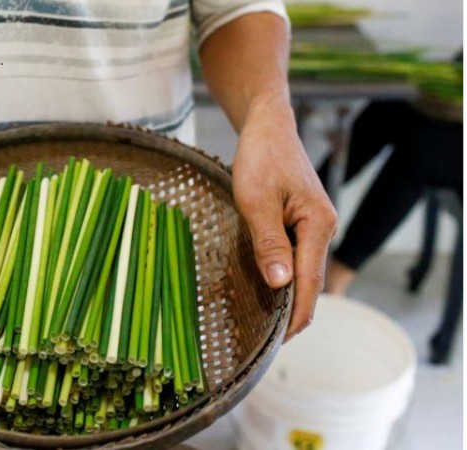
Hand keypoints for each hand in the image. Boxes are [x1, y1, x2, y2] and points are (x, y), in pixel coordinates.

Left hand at [232, 94, 336, 340]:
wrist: (267, 126)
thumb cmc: (261, 157)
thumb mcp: (256, 201)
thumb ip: (269, 242)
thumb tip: (281, 284)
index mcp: (318, 225)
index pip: (310, 283)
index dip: (296, 315)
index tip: (280, 342)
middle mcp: (322, 228)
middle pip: (309, 282)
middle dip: (291, 312)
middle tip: (264, 340)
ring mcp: (313, 225)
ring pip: (302, 271)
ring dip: (285, 296)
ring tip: (261, 322)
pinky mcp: (300, 221)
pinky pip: (295, 257)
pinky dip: (282, 276)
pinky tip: (264, 288)